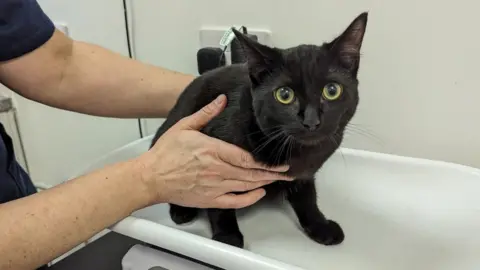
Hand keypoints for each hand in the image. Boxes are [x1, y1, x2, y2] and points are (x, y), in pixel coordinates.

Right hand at [138, 94, 292, 208]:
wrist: (151, 177)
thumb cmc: (166, 153)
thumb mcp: (185, 126)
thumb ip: (206, 113)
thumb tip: (221, 99)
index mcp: (214, 151)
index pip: (247, 158)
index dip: (267, 163)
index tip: (281, 162)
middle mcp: (218, 170)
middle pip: (252, 174)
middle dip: (273, 174)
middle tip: (288, 174)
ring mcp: (215, 187)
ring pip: (246, 186)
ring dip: (265, 183)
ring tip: (279, 181)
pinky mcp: (209, 199)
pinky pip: (234, 202)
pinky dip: (249, 198)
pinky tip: (259, 193)